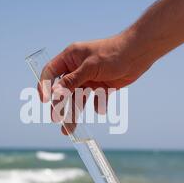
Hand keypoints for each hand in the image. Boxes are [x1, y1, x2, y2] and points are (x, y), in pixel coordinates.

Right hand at [38, 34, 154, 133]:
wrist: (139, 53)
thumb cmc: (113, 53)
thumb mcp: (90, 67)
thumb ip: (72, 81)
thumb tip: (54, 93)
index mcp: (70, 58)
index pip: (50, 72)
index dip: (44, 86)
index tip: (44, 101)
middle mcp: (77, 69)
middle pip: (63, 90)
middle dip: (60, 106)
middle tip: (56, 120)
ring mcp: (90, 78)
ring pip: (78, 98)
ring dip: (74, 113)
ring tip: (70, 129)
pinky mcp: (102, 87)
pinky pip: (95, 100)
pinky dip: (98, 105)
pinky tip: (102, 107)